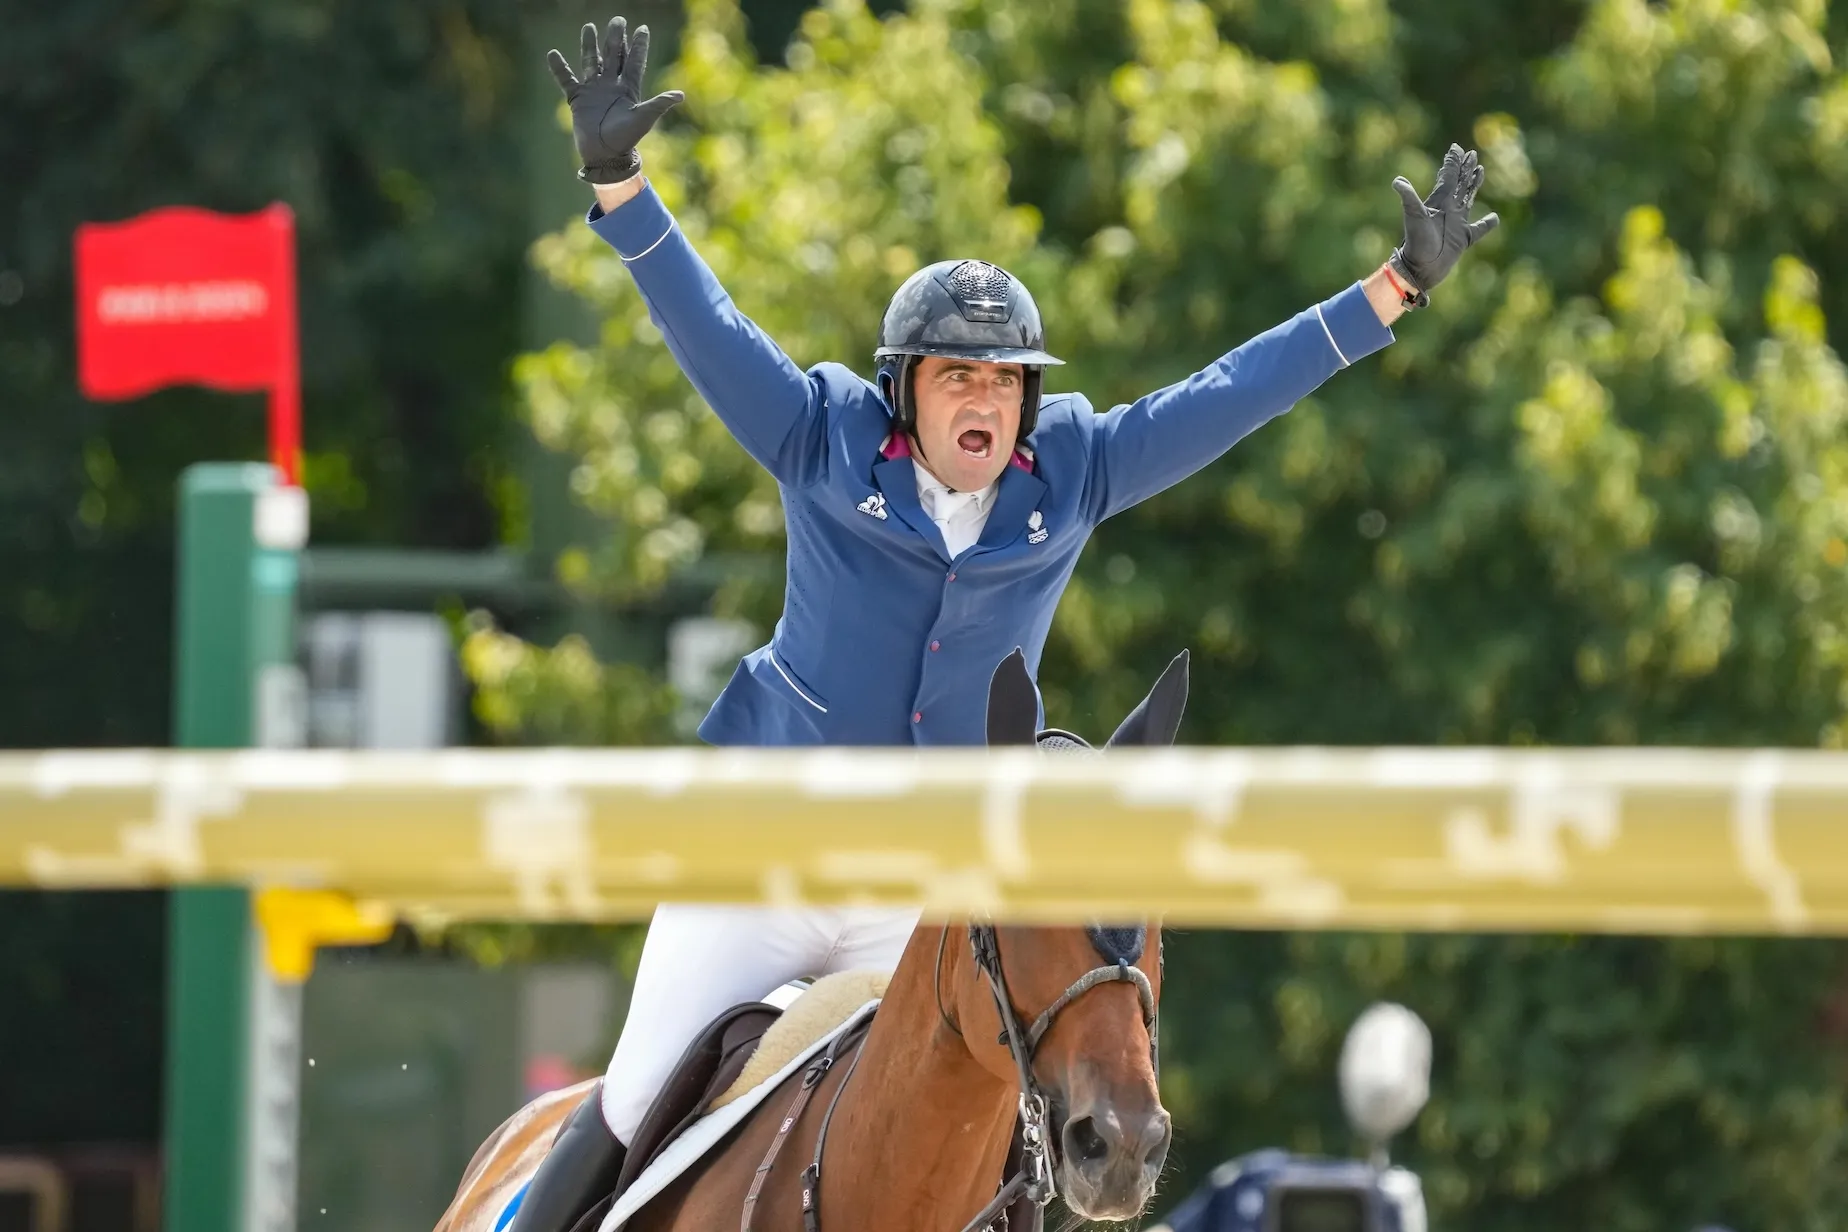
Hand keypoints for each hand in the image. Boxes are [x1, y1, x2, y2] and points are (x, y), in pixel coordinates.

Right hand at [547, 16, 683, 184]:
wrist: (605, 155)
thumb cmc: (626, 139)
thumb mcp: (643, 119)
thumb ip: (659, 104)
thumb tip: (681, 95)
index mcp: (628, 89)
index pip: (634, 62)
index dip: (639, 46)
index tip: (642, 29)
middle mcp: (611, 86)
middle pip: (614, 56)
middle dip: (616, 38)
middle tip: (618, 20)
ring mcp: (594, 91)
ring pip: (591, 62)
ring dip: (589, 46)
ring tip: (589, 28)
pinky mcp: (578, 99)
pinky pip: (567, 80)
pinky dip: (559, 68)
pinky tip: (553, 54)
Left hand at [1387, 143, 1499, 305]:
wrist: (1420, 268)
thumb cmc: (1416, 242)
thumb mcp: (1414, 217)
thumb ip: (1409, 198)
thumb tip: (1397, 181)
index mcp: (1439, 201)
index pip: (1448, 177)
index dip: (1453, 162)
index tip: (1456, 148)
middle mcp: (1448, 209)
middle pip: (1460, 183)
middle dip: (1465, 168)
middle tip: (1471, 153)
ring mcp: (1456, 223)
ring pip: (1469, 198)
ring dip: (1474, 184)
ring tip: (1480, 170)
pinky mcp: (1463, 238)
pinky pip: (1478, 230)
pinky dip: (1487, 224)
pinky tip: (1494, 218)